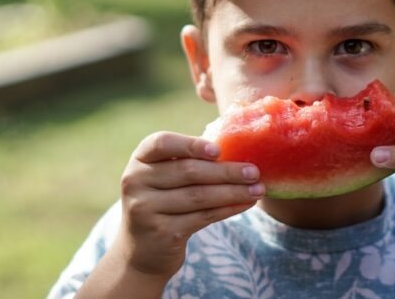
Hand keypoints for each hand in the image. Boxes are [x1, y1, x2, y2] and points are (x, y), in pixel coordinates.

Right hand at [116, 131, 264, 277]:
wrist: (142, 250)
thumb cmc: (164, 201)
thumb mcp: (165, 177)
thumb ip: (189, 161)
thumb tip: (239, 150)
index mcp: (140, 159)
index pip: (162, 143)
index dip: (191, 145)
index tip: (219, 150)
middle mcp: (136, 181)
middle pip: (188, 171)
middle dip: (226, 171)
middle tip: (254, 171)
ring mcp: (146, 208)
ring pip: (199, 196)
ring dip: (233, 192)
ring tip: (258, 189)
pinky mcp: (161, 232)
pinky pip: (202, 217)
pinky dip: (228, 209)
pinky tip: (245, 204)